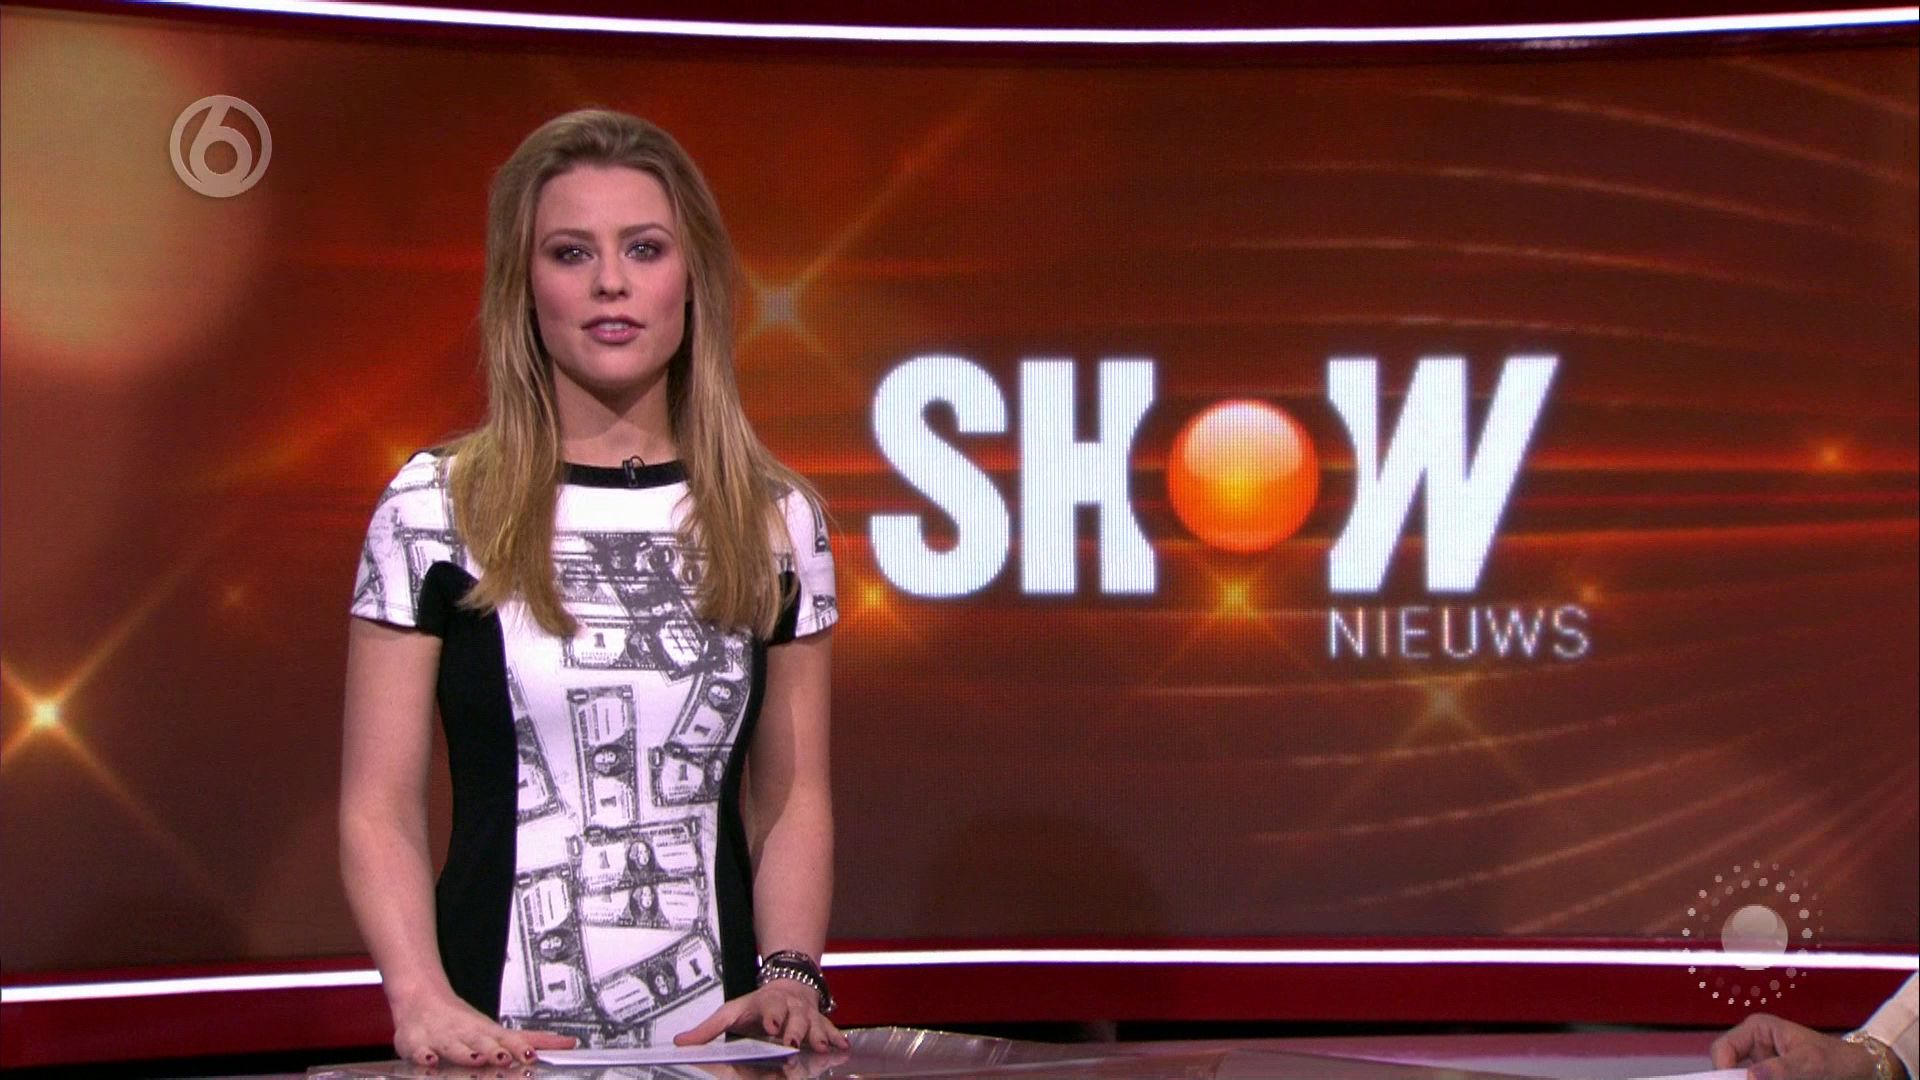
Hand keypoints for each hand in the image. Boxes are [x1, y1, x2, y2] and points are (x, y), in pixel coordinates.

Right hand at [391, 990, 577, 1067]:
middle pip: (482, 1043)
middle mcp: (467, 1034)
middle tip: (505, 1058)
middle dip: (494, 1051)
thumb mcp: (501, 1031)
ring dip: (465, 1052)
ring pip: (454, 1045)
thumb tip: (569, 1043)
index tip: (530, 1056)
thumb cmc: (464, 1022)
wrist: (422, 999)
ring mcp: (443, 1037)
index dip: (519, 1048)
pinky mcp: (417, 1043)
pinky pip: (419, 1050)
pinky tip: (430, 1060)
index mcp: (488, 1033)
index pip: (508, 1041)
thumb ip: (536, 1040)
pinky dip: (424, 1055)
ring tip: (476, 1059)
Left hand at [673, 980, 848, 1051]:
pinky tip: (842, 1047)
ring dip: (819, 1035)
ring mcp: (807, 1015)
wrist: (788, 985)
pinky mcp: (820, 1022)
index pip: (769, 1009)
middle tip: (793, 1044)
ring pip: (815, 1024)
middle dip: (796, 1031)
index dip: (771, 1017)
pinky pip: (830, 1029)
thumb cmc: (758, 1006)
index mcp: (768, 1004)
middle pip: (795, 1019)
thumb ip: (707, 1030)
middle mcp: (791, 1008)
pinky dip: (837, 1038)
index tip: (771, 1027)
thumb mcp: (731, 1012)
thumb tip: (680, 1043)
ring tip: (823, 1047)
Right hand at [1710, 1014, 1880, 1079]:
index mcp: (1756, 1030)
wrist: (1860, 1072)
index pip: (1723, 1049)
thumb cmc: (1837, 1060)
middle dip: (1739, 1079)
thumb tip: (1748, 1077)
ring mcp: (1760, 1064)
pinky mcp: (1768, 1078)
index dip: (1723, 1071)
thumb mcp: (1810, 1064)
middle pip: (1729, 1068)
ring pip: (1742, 1078)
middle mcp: (1753, 1046)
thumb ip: (1780, 1070)